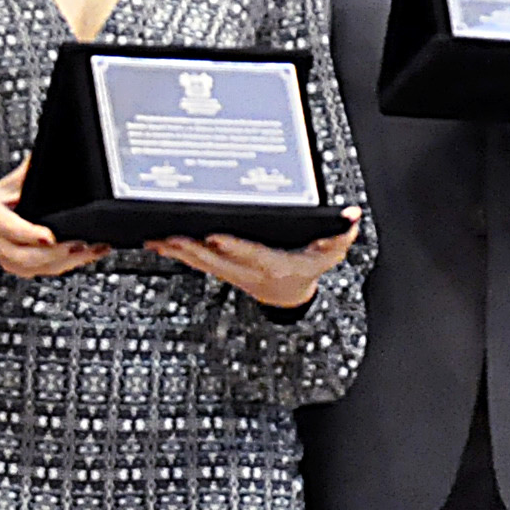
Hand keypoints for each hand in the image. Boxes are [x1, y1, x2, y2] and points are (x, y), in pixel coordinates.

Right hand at [0, 164, 106, 280]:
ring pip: (41, 268)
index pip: (12, 230)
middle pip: (27, 258)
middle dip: (57, 254)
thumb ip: (28, 171)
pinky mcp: (25, 270)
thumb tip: (50, 148)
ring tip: (95, 248)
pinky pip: (49, 271)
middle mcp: (0, 245)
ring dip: (70, 261)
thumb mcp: (7, 184)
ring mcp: (11, 261)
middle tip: (82, 244)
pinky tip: (91, 253)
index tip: (50, 235)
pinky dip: (72, 264)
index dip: (31, 235)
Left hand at [148, 211, 361, 307]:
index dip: (233, 246)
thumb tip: (350, 216)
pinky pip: (194, 263)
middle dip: (193, 248)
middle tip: (172, 234)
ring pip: (201, 263)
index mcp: (273, 265)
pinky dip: (176, 253)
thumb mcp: (330, 253)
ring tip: (158, 237)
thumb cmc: (307, 268)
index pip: (251, 254)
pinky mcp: (219, 271)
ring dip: (178, 251)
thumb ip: (340, 234)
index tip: (216, 235)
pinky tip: (159, 243)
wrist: (290, 293)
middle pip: (216, 260)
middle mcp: (248, 271)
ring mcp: (231, 273)